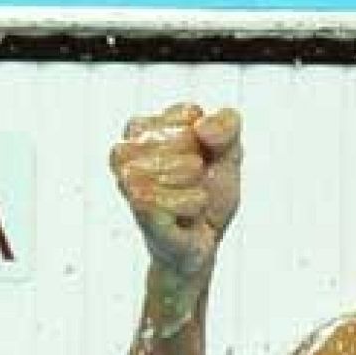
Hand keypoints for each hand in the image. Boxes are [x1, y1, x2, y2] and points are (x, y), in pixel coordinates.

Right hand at [111, 103, 242, 277]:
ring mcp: (127, 180)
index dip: (209, 139)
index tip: (203, 156)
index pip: (189, 114)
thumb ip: (227, 126)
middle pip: (187, 139)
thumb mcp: (229, 153)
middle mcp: (126, 150)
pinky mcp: (137, 208)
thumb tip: (201, 128)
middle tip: (195, 184)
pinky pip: (179, 196)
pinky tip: (187, 215)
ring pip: (182, 168)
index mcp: (144, 127)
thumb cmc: (210, 191)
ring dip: (198, 187)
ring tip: (191, 199)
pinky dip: (193, 206)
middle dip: (203, 164)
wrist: (204, 241)